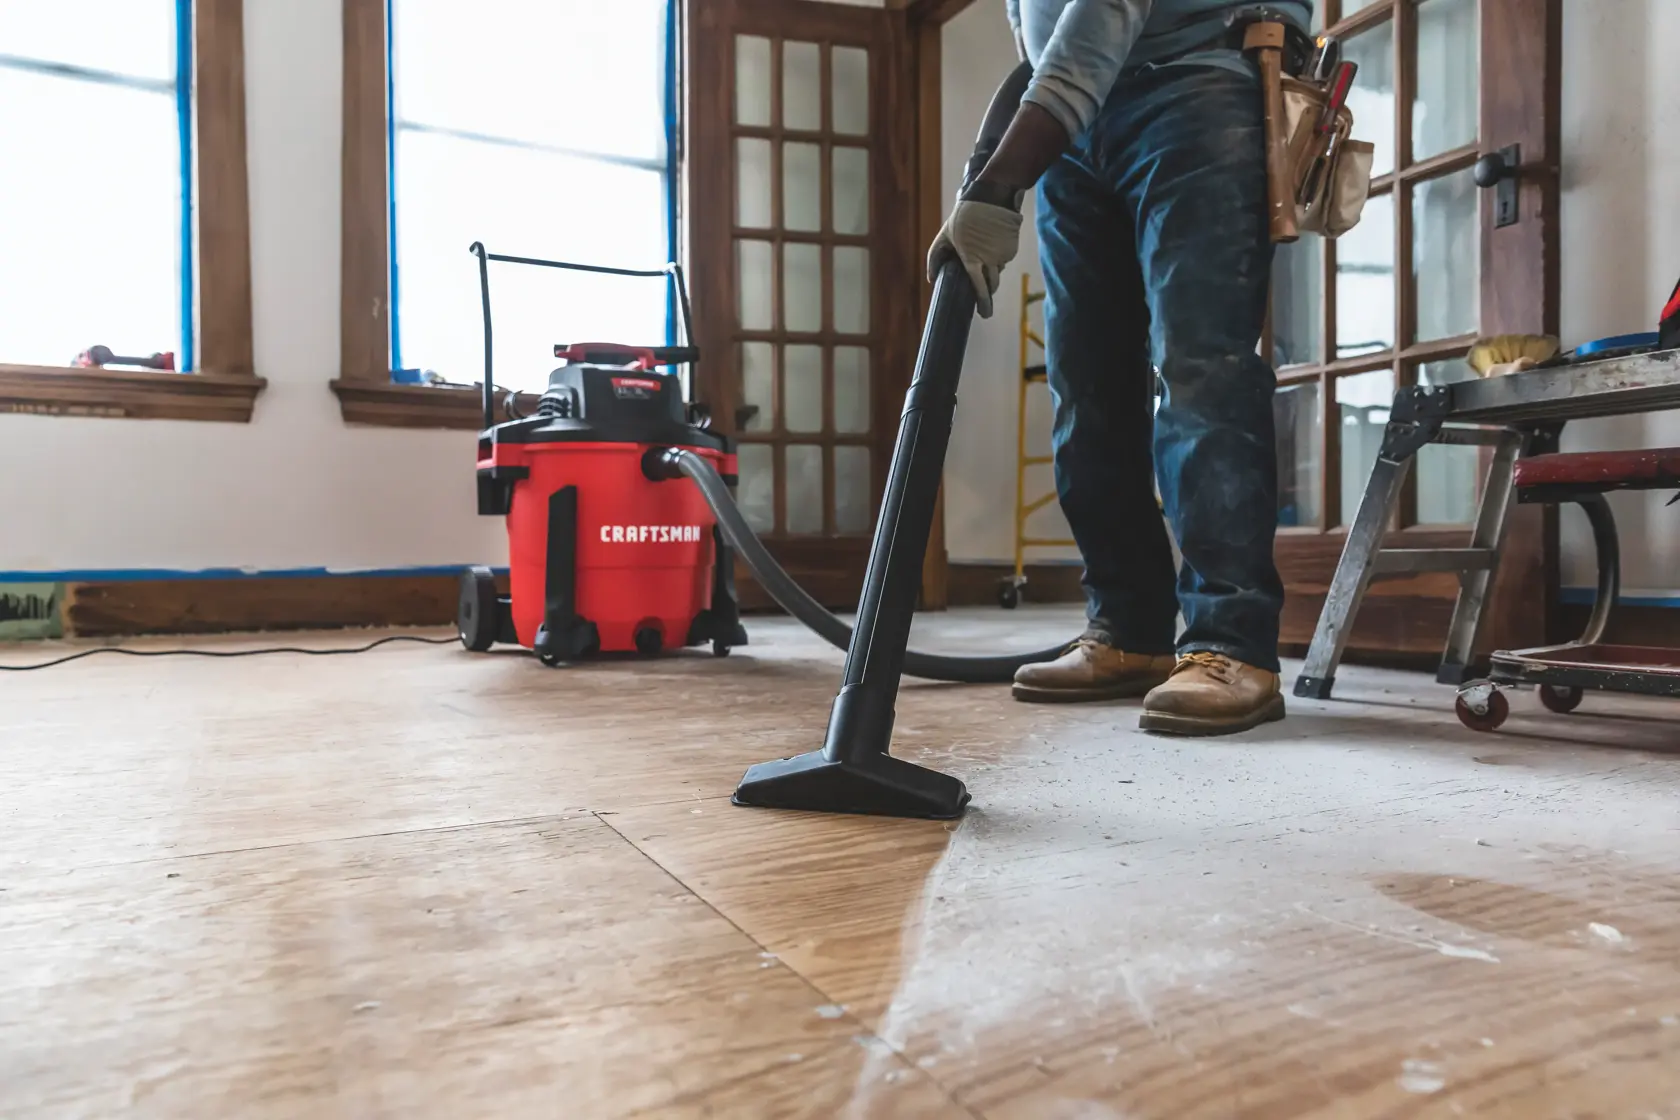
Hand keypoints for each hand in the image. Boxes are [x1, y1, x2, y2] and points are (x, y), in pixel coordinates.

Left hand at [926, 198, 1022, 317]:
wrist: (992, 197)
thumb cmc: (965, 216)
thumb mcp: (945, 234)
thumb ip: (935, 257)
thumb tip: (931, 279)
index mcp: (972, 258)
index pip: (979, 287)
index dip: (983, 302)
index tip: (984, 314)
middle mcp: (990, 259)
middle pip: (992, 284)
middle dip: (988, 291)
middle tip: (985, 294)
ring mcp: (1003, 254)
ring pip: (998, 271)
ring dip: (992, 270)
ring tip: (984, 253)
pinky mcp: (1013, 247)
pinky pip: (1005, 259)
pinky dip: (999, 257)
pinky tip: (992, 243)